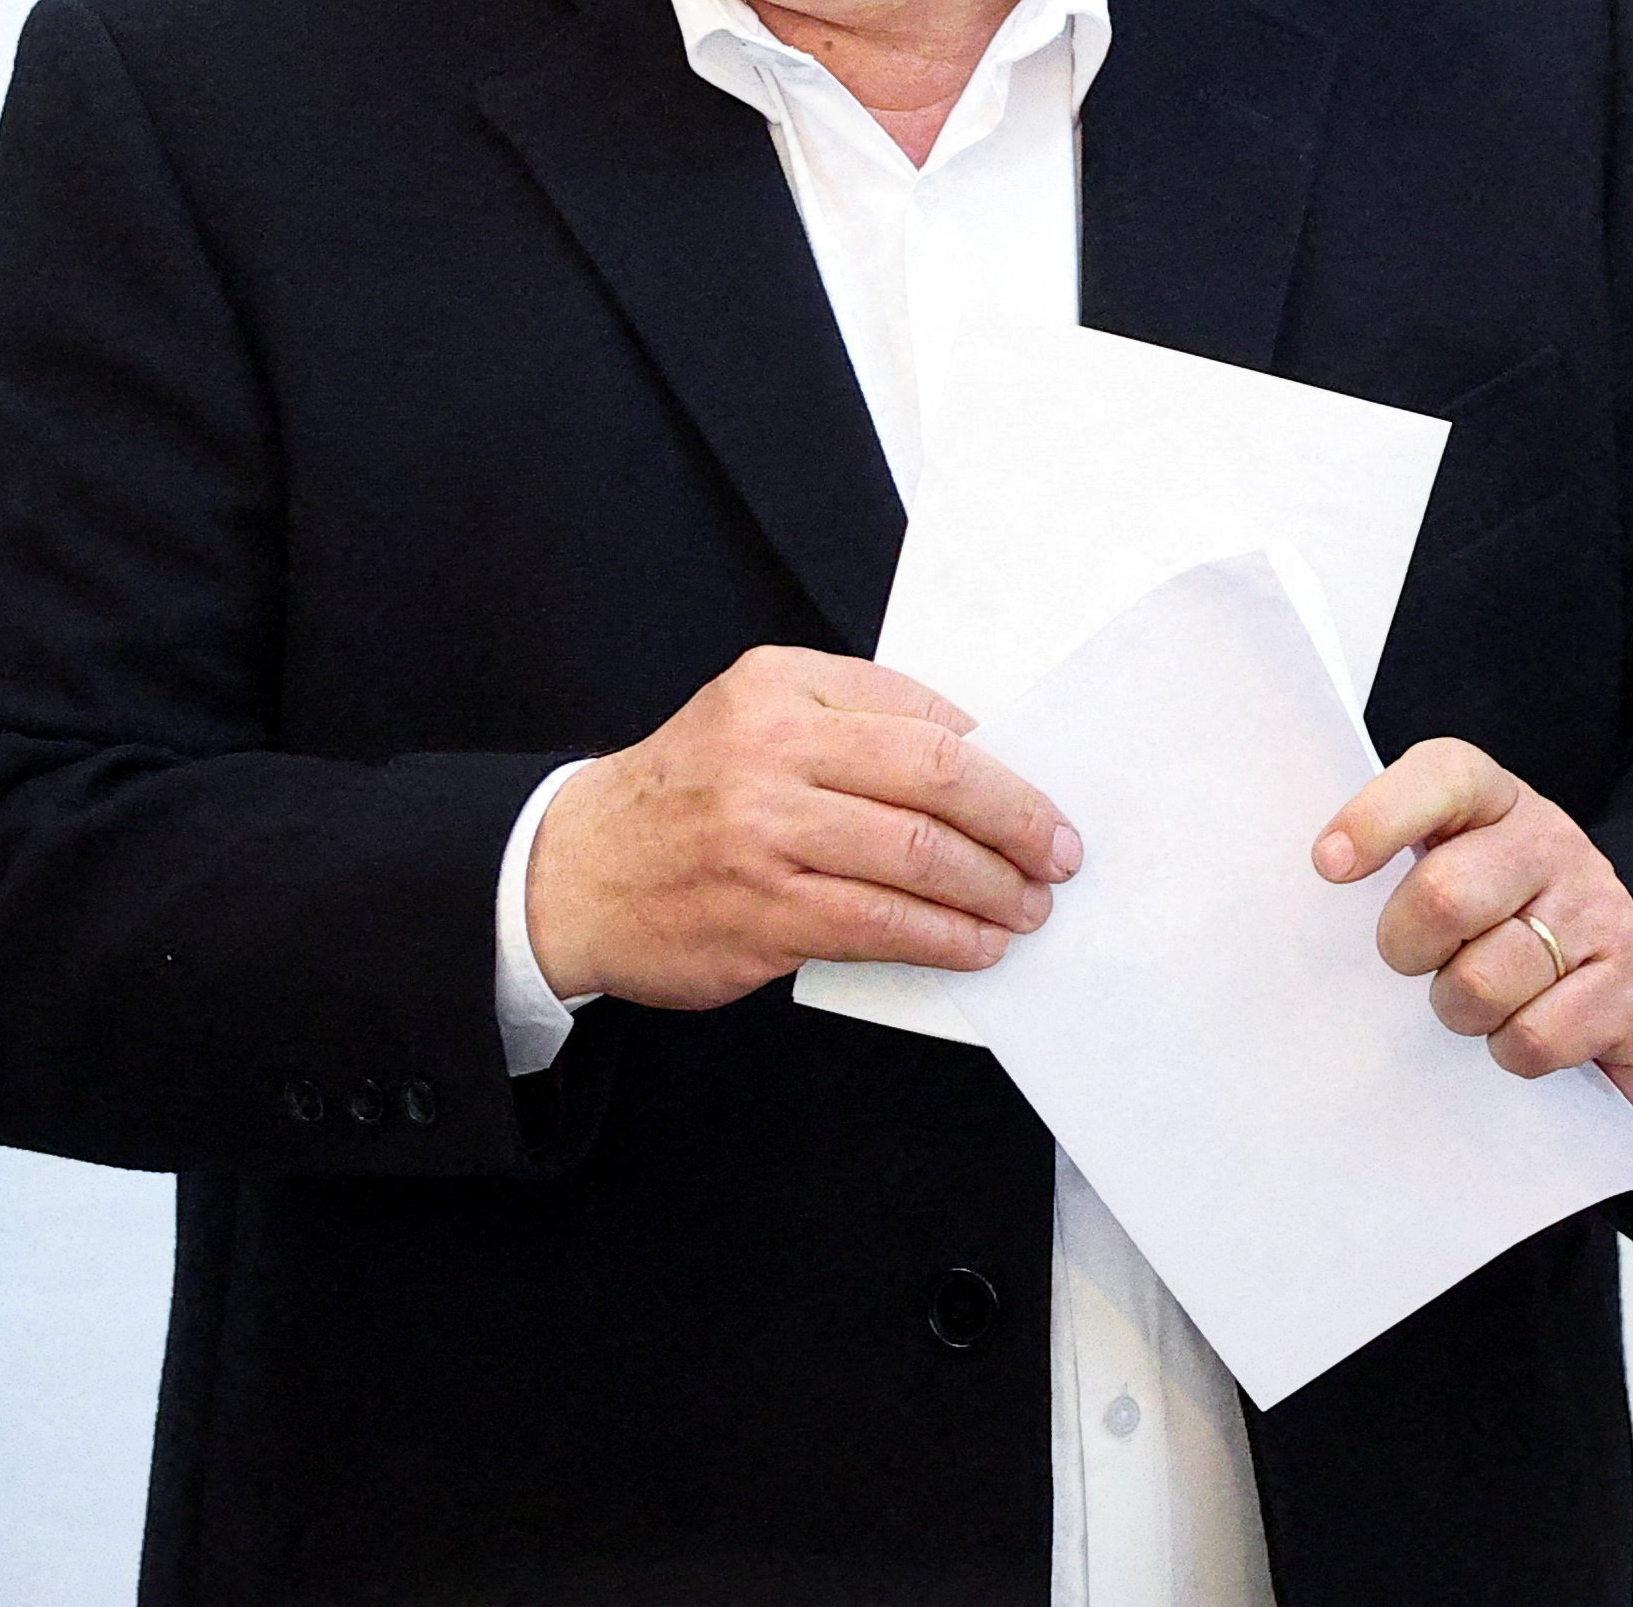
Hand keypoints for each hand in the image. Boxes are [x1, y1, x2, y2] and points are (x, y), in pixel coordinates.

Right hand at [527, 647, 1082, 1008]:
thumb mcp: (751, 719)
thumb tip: (977, 762)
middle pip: (935, 776)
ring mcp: (766, 834)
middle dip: (1017, 819)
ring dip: (992, 888)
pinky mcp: (764, 913)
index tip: (1038, 792)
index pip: (920, 711)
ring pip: (918, 856)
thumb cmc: (684, 796)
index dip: (996, 757)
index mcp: (777, 686)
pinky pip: (882, 924)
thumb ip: (850, 725)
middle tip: (1059, 852)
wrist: (573, 872)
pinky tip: (975, 946)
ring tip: (1026, 907)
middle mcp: (771, 750)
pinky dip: (945, 938)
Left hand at [1316, 739, 1632, 1112]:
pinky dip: (1511, 1050)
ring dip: (1459, 1010)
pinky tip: (1519, 1029)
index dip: (1379, 816)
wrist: (1626, 981)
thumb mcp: (1455, 867)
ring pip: (1484, 981)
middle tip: (1414, 961)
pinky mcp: (1630, 986)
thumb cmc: (1506, 919)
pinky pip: (1536, 1037)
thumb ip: (1397, 862)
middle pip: (1445, 894)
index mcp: (1498, 801)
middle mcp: (1552, 843)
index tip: (1329, 865)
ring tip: (1472, 1000)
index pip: (1444, 776)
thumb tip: (1324, 875)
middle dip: (1407, 946)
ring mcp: (1599, 911)